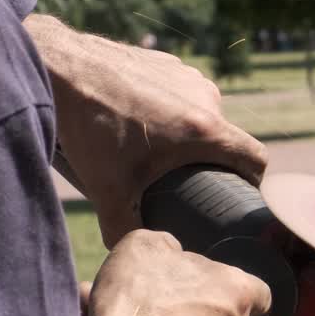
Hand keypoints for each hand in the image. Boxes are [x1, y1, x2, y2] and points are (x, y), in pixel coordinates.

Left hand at [25, 14, 266, 247]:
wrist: (58, 67)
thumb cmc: (89, 127)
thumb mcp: (107, 189)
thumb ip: (123, 230)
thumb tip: (133, 253)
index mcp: (204, 131)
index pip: (256, 159)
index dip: (254, 182)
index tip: (237, 195)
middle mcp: (205, 99)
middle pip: (224, 140)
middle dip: (207, 161)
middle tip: (177, 179)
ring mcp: (186, 76)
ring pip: (202, 114)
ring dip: (187, 133)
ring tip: (151, 148)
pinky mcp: (166, 62)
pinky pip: (180, 92)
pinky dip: (168, 108)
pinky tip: (136, 117)